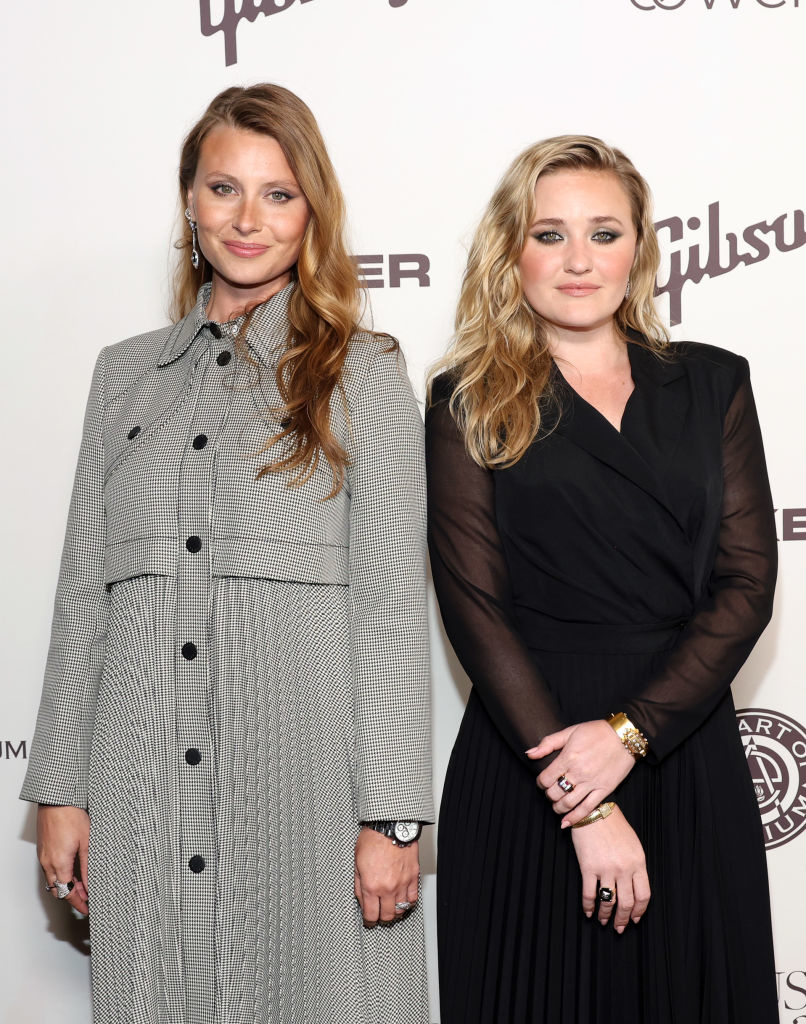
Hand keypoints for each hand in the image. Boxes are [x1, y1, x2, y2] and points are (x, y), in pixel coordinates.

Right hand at [37, 805, 89, 915]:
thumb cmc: (71, 815)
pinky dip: (61, 877)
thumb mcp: (86, 842)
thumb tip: (90, 884)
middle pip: (58, 891)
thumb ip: (87, 866)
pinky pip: (50, 871)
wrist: (56, 800)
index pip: (67, 893)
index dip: (78, 904)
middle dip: (73, 898)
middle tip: (87, 900)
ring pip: (53, 882)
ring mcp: (43, 857)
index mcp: (59, 863)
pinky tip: (72, 873)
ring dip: (67, 887)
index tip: (87, 909)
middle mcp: (48, 863)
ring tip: (83, 887)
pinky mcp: (43, 851)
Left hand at [354, 827, 418, 925]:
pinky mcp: (413, 877)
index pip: (371, 915)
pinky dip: (408, 902)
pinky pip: (413, 898)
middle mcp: (388, 888)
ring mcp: (402, 883)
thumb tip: (361, 899)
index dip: (369, 921)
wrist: (390, 825)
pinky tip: (403, 900)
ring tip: (391, 908)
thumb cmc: (373, 839)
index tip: (369, 921)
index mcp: (371, 885)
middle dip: (381, 918)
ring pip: (401, 910)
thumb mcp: (357, 862)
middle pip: (387, 916)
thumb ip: (358, 884)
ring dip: (395, 912)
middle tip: (379, 915)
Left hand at [526, 720, 634, 825]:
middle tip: (550, 792)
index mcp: (568, 757)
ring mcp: (592, 783)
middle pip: (555, 793)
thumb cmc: (596, 731)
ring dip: (558, 807)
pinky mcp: (604, 790)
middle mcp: (578, 772)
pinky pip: (587, 809)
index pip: (545, 779)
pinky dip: (575, 818)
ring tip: (557, 805)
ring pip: (568, 803)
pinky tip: (566, 823)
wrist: (624, 736)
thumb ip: (548, 743)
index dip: (540, 783)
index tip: (542, 782)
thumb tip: (530, 754)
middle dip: (549, 795)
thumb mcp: (570, 731)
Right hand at [570, 806, 649, 931]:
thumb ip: (636, 865)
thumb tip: (634, 887)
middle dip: (623, 919)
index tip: (634, 919)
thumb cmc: (614, 826)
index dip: (639, 911)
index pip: (643, 895)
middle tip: (619, 928)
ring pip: (608, 901)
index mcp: (638, 862)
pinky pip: (589, 893)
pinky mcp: (588, 867)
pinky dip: (588, 906)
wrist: (594, 812)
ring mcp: (606, 869)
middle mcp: (624, 868)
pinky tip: (588, 911)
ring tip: (603, 921)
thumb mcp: (633, 844)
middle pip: (626, 902)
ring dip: (606, 915)